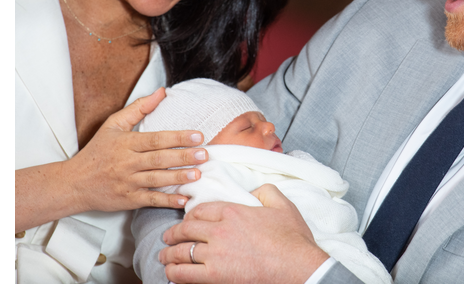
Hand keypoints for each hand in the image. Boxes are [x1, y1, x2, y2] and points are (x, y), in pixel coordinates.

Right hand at [64, 87, 209, 211]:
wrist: (74, 183)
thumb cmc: (97, 152)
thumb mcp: (113, 125)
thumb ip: (139, 108)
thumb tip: (162, 92)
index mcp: (126, 143)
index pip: (156, 139)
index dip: (178, 137)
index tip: (198, 136)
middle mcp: (127, 163)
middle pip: (158, 159)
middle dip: (183, 157)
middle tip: (204, 154)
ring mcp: (127, 182)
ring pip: (156, 179)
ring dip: (178, 177)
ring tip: (197, 174)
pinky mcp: (128, 200)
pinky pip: (149, 200)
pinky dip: (166, 201)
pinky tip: (183, 199)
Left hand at [160, 184, 329, 283]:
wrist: (299, 267)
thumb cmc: (293, 240)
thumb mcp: (283, 205)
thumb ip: (266, 191)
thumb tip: (254, 190)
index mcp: (234, 211)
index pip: (200, 210)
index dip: (190, 215)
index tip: (187, 220)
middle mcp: (220, 230)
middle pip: (186, 229)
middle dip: (173, 233)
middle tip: (168, 237)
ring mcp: (215, 254)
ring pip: (181, 251)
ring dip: (169, 253)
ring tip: (164, 256)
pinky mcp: (215, 275)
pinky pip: (184, 273)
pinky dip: (174, 273)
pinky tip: (172, 273)